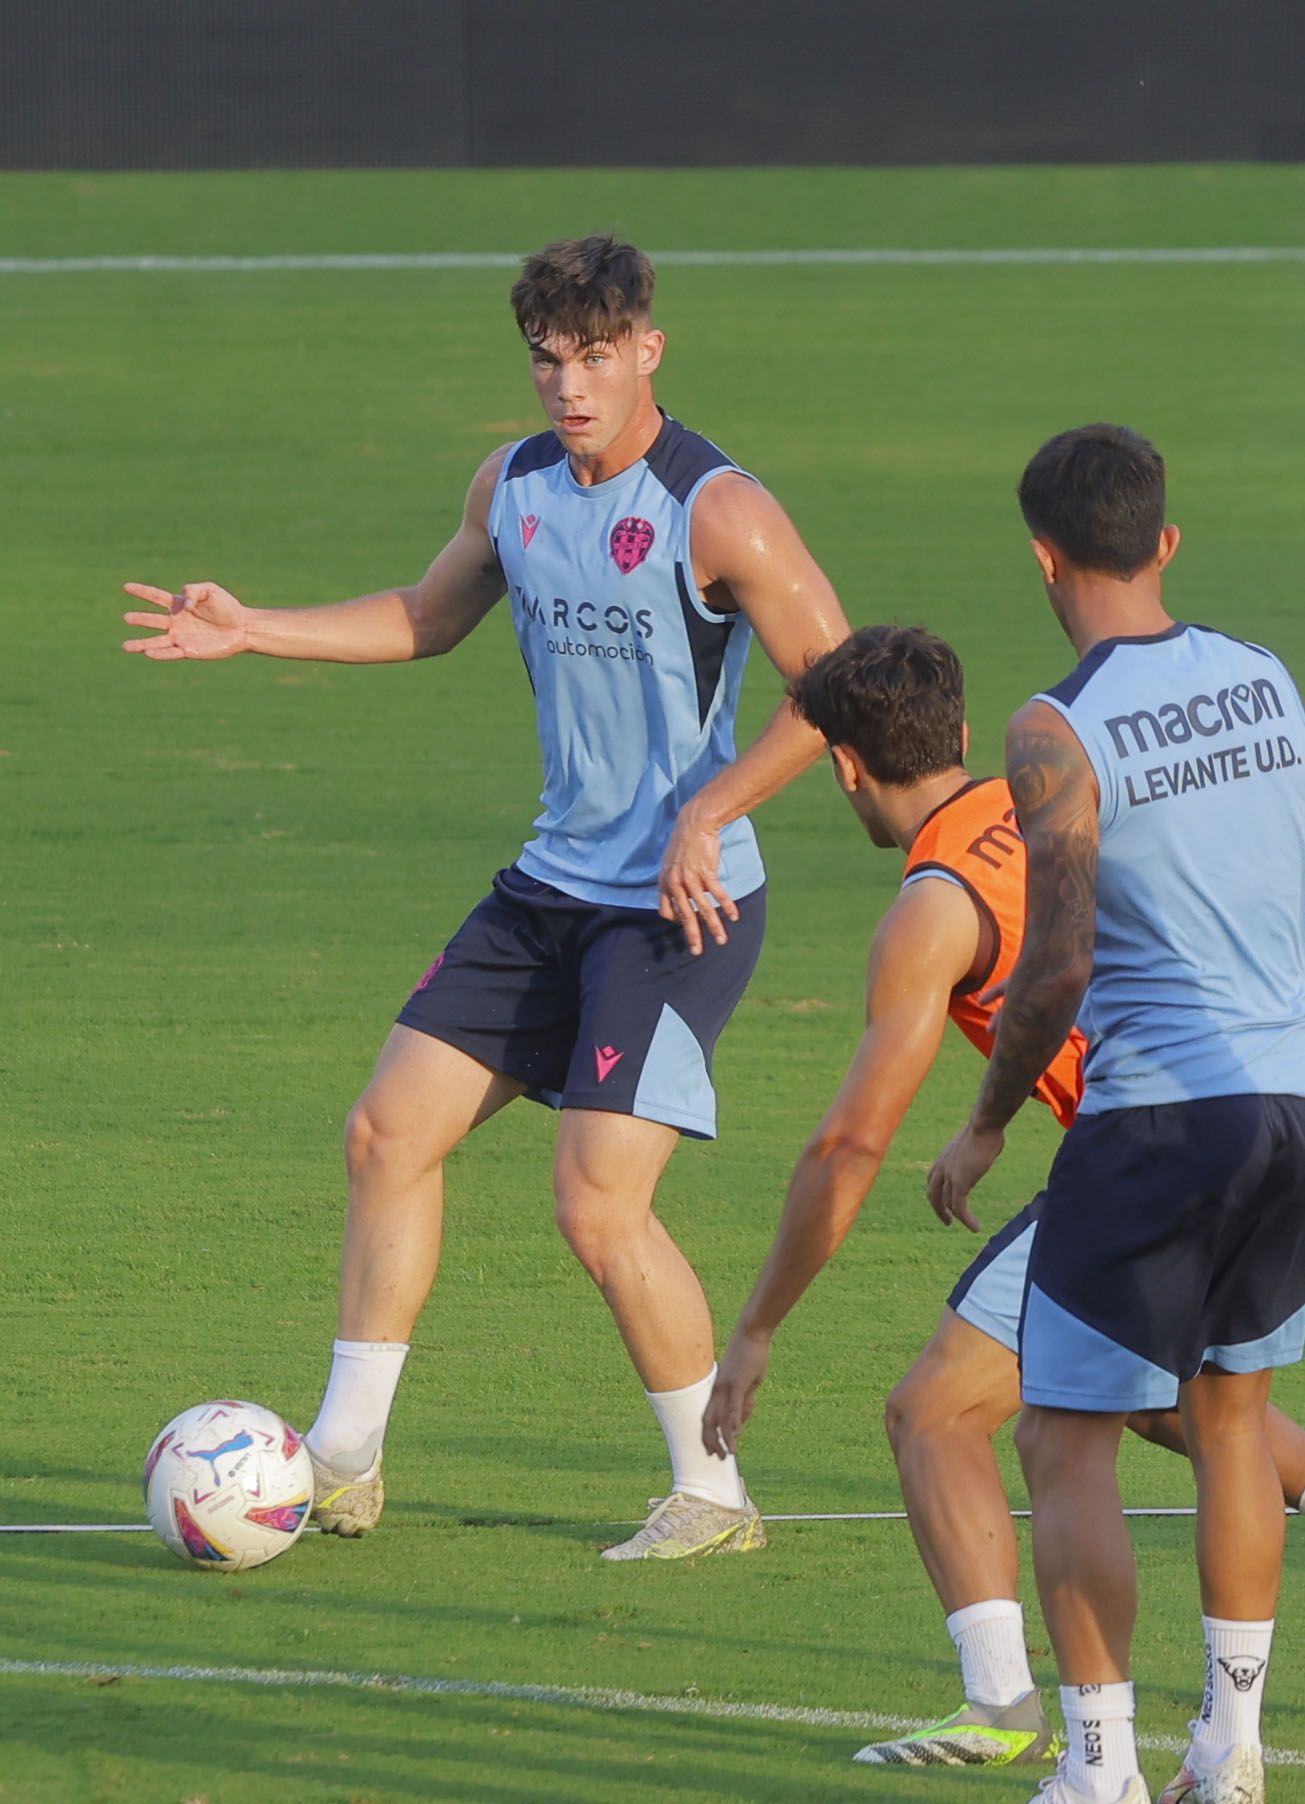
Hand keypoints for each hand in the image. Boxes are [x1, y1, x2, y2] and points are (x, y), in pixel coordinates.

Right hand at [122, 581, 249, 659]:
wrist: (242, 627)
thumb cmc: (227, 607)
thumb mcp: (209, 590)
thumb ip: (192, 591)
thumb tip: (183, 605)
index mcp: (179, 605)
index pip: (156, 596)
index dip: (141, 592)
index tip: (125, 587)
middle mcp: (177, 622)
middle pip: (153, 620)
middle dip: (140, 619)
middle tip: (126, 618)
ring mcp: (181, 637)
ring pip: (156, 641)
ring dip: (141, 644)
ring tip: (125, 646)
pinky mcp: (189, 650)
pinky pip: (171, 653)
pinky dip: (160, 654)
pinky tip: (148, 653)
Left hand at [659, 805, 738, 954]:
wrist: (694, 823)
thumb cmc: (684, 843)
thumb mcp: (671, 863)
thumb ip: (675, 880)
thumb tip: (685, 893)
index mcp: (665, 883)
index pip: (667, 911)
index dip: (678, 920)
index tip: (687, 925)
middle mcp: (676, 884)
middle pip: (685, 916)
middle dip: (692, 935)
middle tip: (696, 952)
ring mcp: (691, 879)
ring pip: (703, 909)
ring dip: (714, 927)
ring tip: (721, 941)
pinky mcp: (706, 873)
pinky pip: (718, 895)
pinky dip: (727, 906)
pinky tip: (733, 917)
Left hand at [701, 1327, 770, 1456]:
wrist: (752, 1332)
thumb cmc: (750, 1355)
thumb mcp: (747, 1382)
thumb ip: (744, 1401)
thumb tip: (742, 1420)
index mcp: (716, 1389)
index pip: (707, 1416)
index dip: (708, 1434)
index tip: (712, 1449)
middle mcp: (716, 1389)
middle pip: (707, 1421)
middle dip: (711, 1441)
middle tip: (718, 1457)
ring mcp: (725, 1386)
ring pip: (720, 1418)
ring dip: (724, 1438)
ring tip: (729, 1453)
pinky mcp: (736, 1382)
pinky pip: (733, 1406)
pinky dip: (733, 1422)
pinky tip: (735, 1435)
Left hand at [925, 1122, 1003, 1232]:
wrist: (983, 1127)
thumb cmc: (984, 1130)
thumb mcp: (973, 1143)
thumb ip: (972, 1152)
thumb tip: (984, 1151)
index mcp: (943, 1158)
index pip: (932, 1179)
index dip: (936, 1193)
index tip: (944, 1202)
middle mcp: (941, 1167)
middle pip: (933, 1194)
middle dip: (938, 1209)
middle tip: (947, 1220)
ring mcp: (949, 1176)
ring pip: (947, 1204)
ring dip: (956, 1217)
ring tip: (970, 1226)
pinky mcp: (960, 1183)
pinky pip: (959, 1208)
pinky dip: (966, 1220)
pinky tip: (976, 1228)